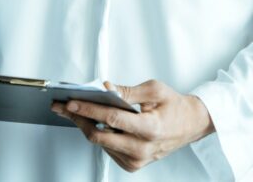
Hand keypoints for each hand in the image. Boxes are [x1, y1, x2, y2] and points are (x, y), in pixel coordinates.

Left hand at [50, 79, 214, 172]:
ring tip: (74, 110)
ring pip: (100, 142)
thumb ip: (127, 91)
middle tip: (62, 106)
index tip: (71, 102)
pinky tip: (93, 121)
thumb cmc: (174, 106)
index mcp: (149, 129)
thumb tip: (105, 88)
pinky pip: (107, 148)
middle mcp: (142, 149)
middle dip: (78, 118)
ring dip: (85, 125)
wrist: (190, 125)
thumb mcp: (154, 90)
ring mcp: (136, 160)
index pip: (111, 119)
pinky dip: (98, 134)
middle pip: (99, 135)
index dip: (88, 109)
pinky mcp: (132, 164)